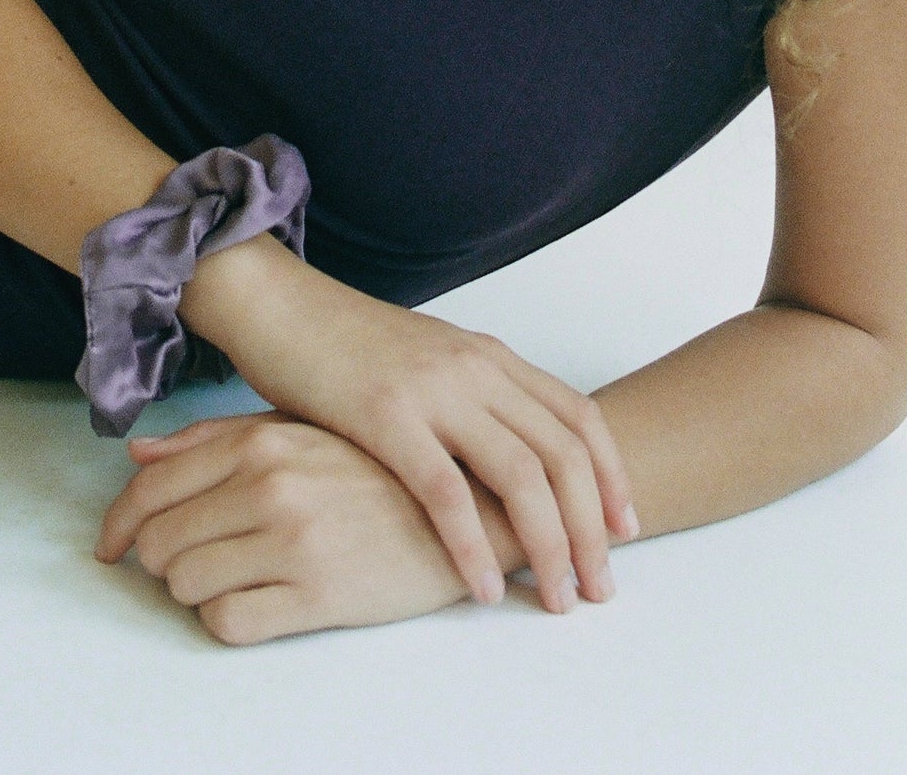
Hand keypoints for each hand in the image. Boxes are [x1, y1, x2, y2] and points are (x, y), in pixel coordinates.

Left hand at [97, 411, 542, 643]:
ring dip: (195, 591)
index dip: (120, 524)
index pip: (153, 487)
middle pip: (160, 542)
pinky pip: (227, 623)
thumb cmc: (379, 470)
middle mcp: (271, 483)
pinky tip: (256, 603)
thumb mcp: (298, 431)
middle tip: (186, 565)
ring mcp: (292, 538)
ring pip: (186, 584)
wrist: (467, 510)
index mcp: (264, 439)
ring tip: (231, 580)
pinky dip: (226, 620)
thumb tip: (139, 453)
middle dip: (161, 561)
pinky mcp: (316, 592)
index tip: (110, 547)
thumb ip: (215, 438)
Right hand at [185, 247, 638, 614]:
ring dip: (549, 545)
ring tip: (557, 598)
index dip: (612, 477)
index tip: (625, 530)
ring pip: (521, 475)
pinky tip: (482, 589)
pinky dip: (472, 546)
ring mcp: (434, 390)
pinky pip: (446, 493)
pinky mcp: (386, 417)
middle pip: (563, 454)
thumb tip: (514, 458)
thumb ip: (475, 398)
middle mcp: (476, 368)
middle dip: (592, 528)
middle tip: (601, 588)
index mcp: (490, 355)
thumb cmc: (348, 346)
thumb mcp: (430, 360)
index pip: (579, 417)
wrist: (281, 307)